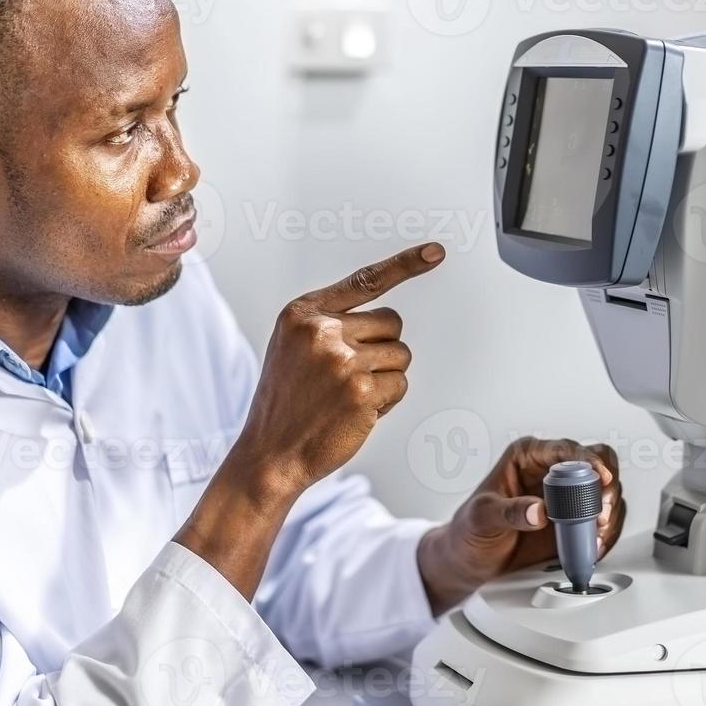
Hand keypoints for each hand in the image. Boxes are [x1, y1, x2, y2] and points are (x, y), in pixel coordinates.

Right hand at [176, 243, 445, 597]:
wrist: (269, 453)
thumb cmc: (287, 402)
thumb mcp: (293, 347)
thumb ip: (329, 324)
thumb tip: (384, 320)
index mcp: (302, 313)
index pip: (365, 281)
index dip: (405, 264)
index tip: (436, 251)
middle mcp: (321, 331)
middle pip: (392, 323)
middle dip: (382, 350)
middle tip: (348, 377)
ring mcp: (342, 360)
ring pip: (400, 355)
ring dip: (384, 378)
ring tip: (346, 396)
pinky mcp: (361, 390)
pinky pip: (400, 384)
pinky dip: (386, 400)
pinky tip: (354, 412)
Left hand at [417, 437, 625, 613]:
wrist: (469, 560)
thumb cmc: (469, 530)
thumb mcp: (482, 517)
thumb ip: (509, 512)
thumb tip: (538, 511)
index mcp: (528, 456)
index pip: (566, 449)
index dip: (588, 459)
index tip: (599, 476)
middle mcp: (551, 471)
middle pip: (597, 463)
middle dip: (606, 486)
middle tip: (602, 510)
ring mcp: (566, 497)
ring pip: (605, 492)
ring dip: (609, 512)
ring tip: (597, 532)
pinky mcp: (574, 521)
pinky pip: (601, 520)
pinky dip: (606, 532)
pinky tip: (595, 543)